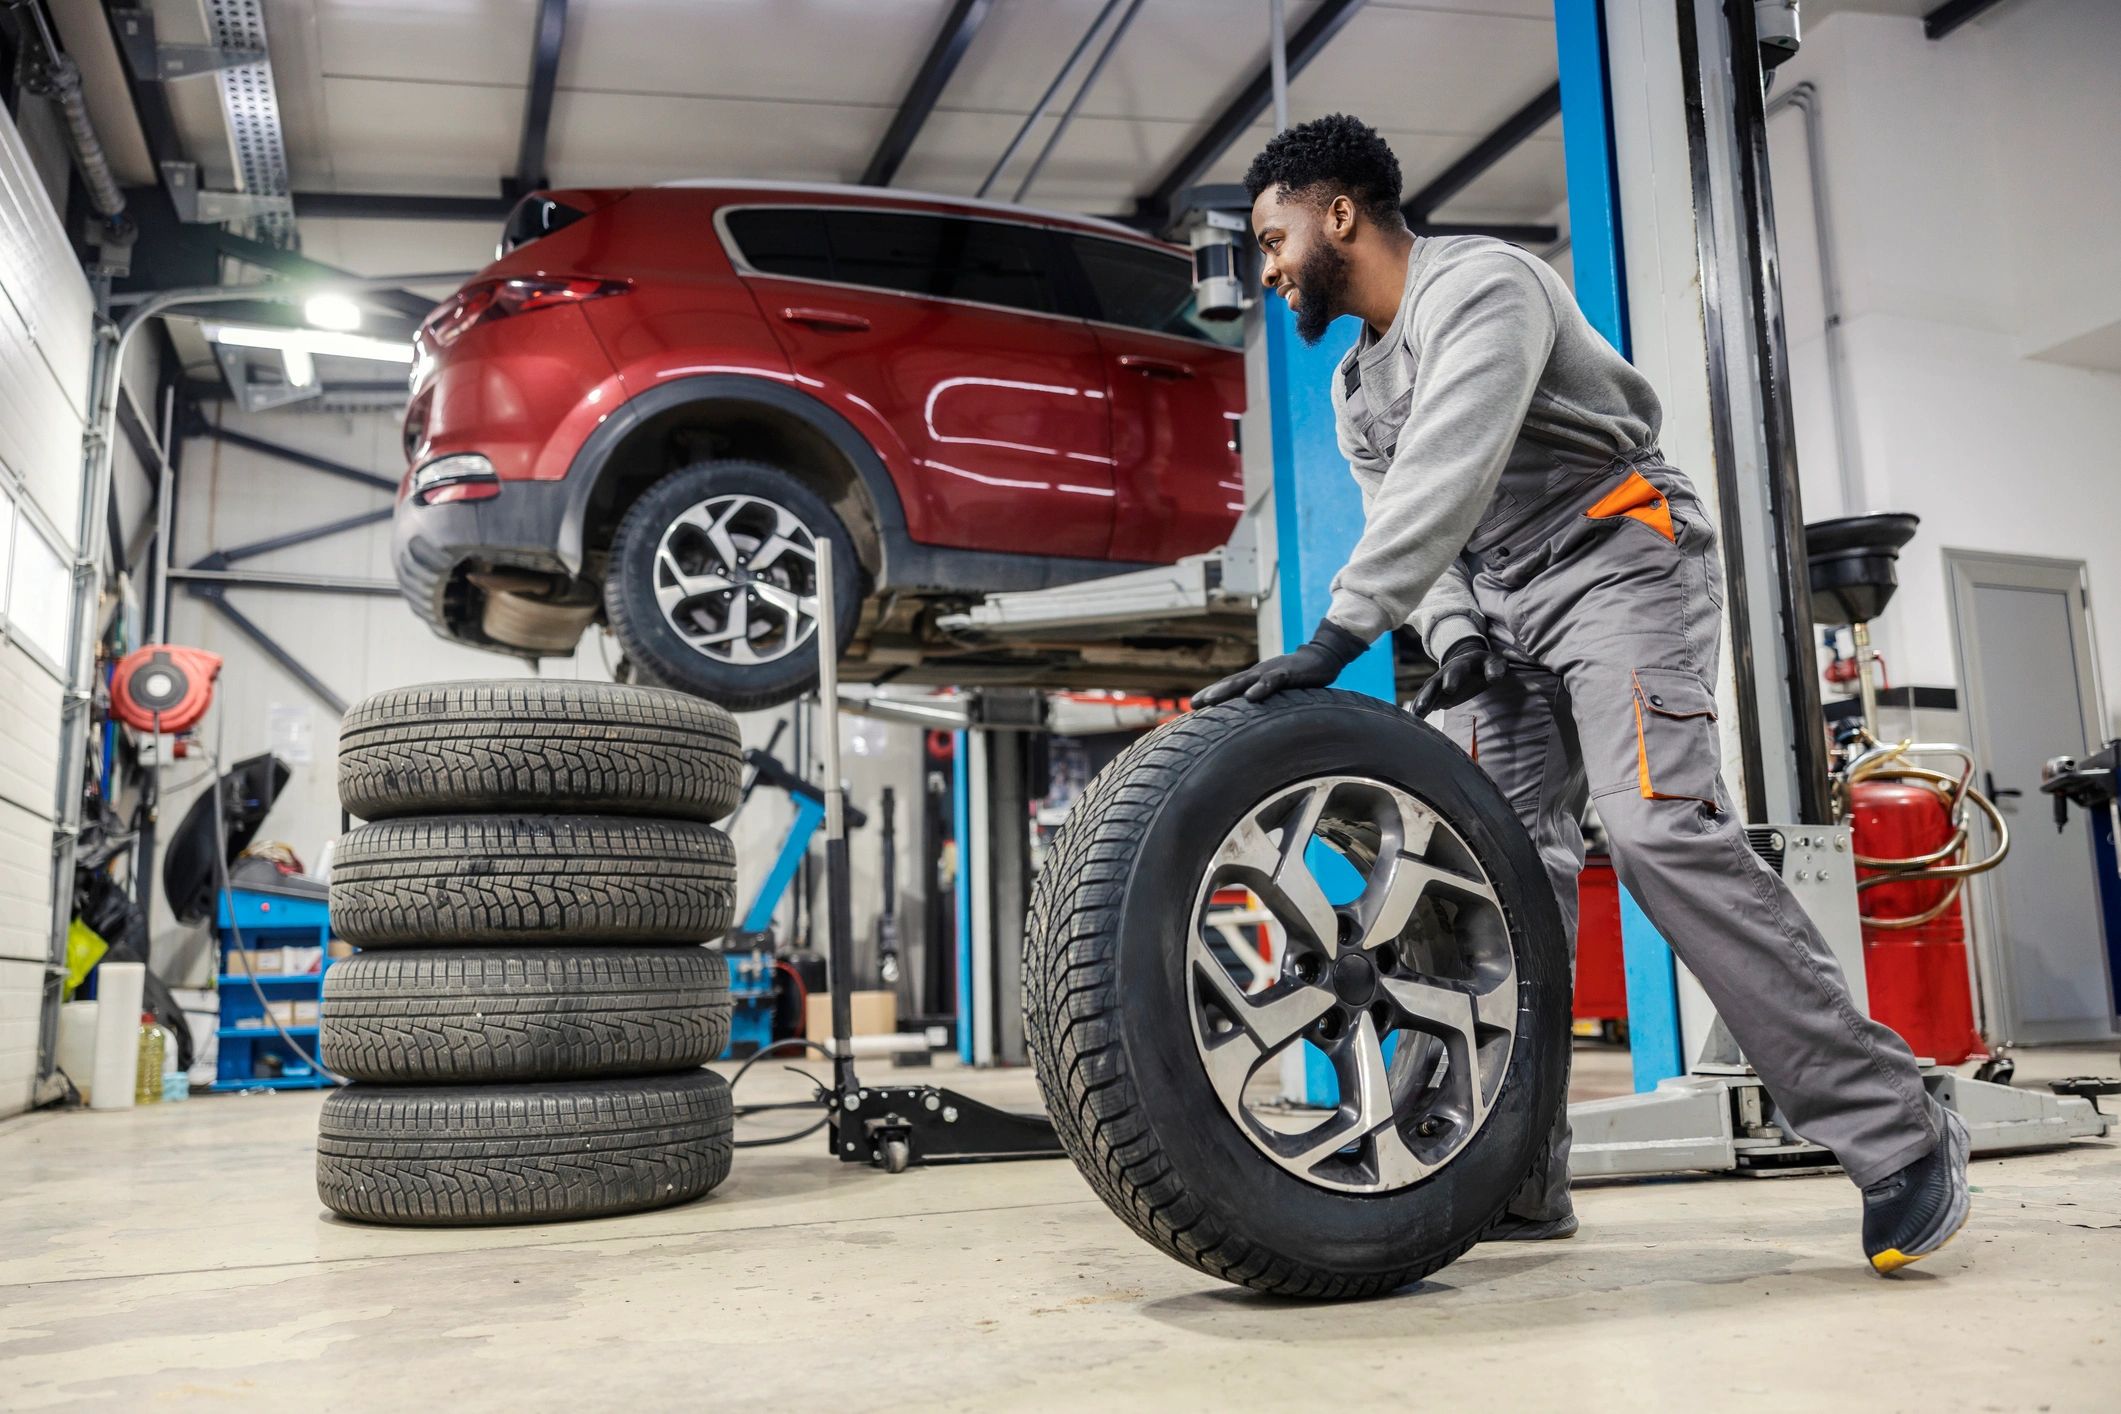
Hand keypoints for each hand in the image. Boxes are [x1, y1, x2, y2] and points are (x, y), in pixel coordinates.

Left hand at [1195, 622, 1366, 707]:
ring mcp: (1272, 672)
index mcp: (1255, 678)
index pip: (1228, 686)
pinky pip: (1272, 681)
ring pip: (1245, 681)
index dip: (1209, 695)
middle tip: (1192, 704)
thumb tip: (1250, 714)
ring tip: (1210, 700)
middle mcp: (1259, 673)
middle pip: (1230, 683)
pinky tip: (1250, 697)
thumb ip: (1265, 698)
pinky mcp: (1289, 673)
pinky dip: (1260, 688)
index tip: (1191, 707)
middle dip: (1210, 693)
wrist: (1324, 657)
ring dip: (1226, 691)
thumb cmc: (1300, 675)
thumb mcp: (1278, 689)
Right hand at [1411, 635, 1507, 716]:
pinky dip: (1418, 710)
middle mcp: (1445, 673)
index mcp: (1462, 664)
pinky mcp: (1436, 694)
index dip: (1452, 679)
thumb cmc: (1486, 665)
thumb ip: (1496, 669)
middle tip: (1421, 708)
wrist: (1470, 663)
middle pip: (1434, 684)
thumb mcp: (1495, 663)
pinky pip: (1424, 701)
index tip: (1449, 690)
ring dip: (1419, 705)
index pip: (1456, 671)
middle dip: (1427, 696)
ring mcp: (1438, 683)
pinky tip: (1414, 721)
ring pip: (1426, 693)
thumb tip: (1493, 678)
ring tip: (1413, 718)